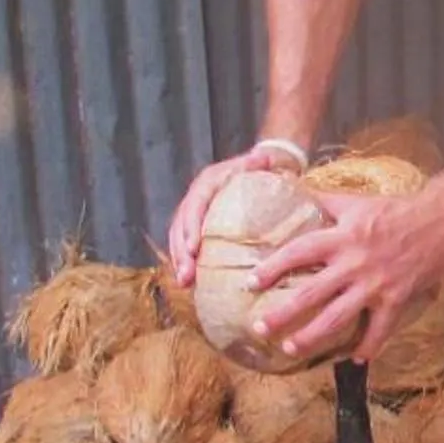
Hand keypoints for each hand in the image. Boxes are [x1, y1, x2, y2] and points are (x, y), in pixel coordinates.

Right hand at [165, 148, 300, 285]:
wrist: (263, 165)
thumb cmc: (264, 166)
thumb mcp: (262, 161)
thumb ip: (260, 162)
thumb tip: (263, 158)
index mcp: (208, 181)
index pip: (195, 204)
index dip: (191, 227)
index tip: (193, 249)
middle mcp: (197, 196)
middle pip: (181, 225)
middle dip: (181, 252)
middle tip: (186, 276)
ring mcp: (196, 212)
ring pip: (179, 237)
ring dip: (179, 261)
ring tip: (184, 283)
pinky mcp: (199, 226)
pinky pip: (186, 244)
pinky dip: (186, 262)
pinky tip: (190, 282)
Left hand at [246, 190, 443, 364]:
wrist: (442, 222)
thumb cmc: (397, 210)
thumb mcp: (357, 201)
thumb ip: (325, 200)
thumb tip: (292, 187)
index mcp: (343, 236)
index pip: (300, 251)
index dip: (273, 266)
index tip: (251, 281)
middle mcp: (355, 263)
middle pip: (312, 293)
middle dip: (283, 313)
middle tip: (259, 328)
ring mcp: (375, 285)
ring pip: (338, 317)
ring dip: (312, 337)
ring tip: (290, 349)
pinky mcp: (396, 300)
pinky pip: (380, 329)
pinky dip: (368, 346)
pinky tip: (354, 359)